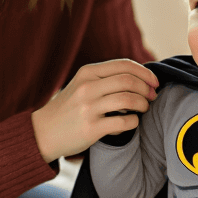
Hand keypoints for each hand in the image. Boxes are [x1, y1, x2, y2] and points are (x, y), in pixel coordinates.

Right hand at [32, 59, 158, 162]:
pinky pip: (124, 123)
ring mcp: (88, 108)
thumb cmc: (69, 108)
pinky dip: (134, 122)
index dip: (145, 72)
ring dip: (143, 104)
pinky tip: (131, 123)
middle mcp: (87, 87)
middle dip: (147, 89)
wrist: (43, 132)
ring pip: (128, 99)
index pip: (124, 65)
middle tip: (152, 97)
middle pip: (129, 81)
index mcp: (87, 72)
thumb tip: (141, 76)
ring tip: (143, 109)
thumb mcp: (82, 84)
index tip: (154, 82)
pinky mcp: (91, 129)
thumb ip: (105, 78)